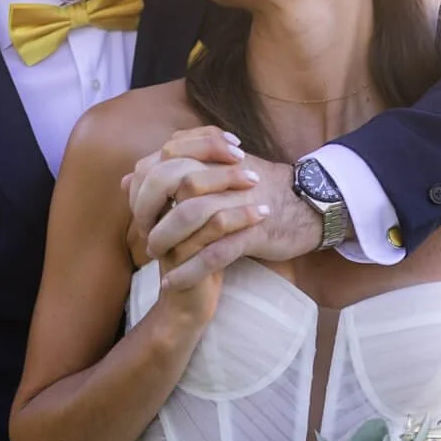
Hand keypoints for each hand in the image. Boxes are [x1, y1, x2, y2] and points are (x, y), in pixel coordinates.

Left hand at [127, 129, 323, 290]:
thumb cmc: (261, 189)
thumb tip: (128, 176)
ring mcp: (237, 203)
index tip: (139, 209)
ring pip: (188, 217)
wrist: (312, 204)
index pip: (163, 162)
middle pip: (171, 185)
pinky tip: (172, 282)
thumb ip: (169, 175)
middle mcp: (223, 175)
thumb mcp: (218, 171)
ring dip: (165, 239)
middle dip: (149, 212)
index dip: (144, 187)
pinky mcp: (251, 231)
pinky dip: (188, 270)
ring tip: (154, 256)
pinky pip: (213, 252)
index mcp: (213, 158)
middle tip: (144, 233)